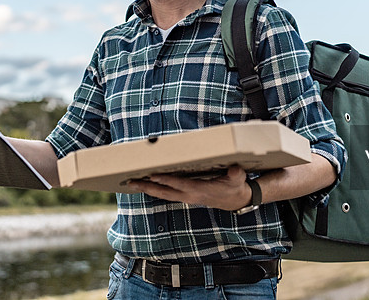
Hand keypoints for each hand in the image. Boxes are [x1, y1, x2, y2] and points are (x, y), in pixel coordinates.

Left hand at [127, 165, 252, 210]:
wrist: (235, 200)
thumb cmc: (234, 186)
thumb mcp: (238, 179)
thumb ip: (236, 174)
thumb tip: (235, 169)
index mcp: (199, 190)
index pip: (179, 184)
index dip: (165, 180)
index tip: (152, 175)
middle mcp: (189, 195)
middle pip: (164, 192)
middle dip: (147, 187)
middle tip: (131, 182)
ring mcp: (185, 197)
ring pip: (162, 194)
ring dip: (147, 189)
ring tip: (131, 183)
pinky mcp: (184, 196)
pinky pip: (165, 193)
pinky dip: (154, 189)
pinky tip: (144, 184)